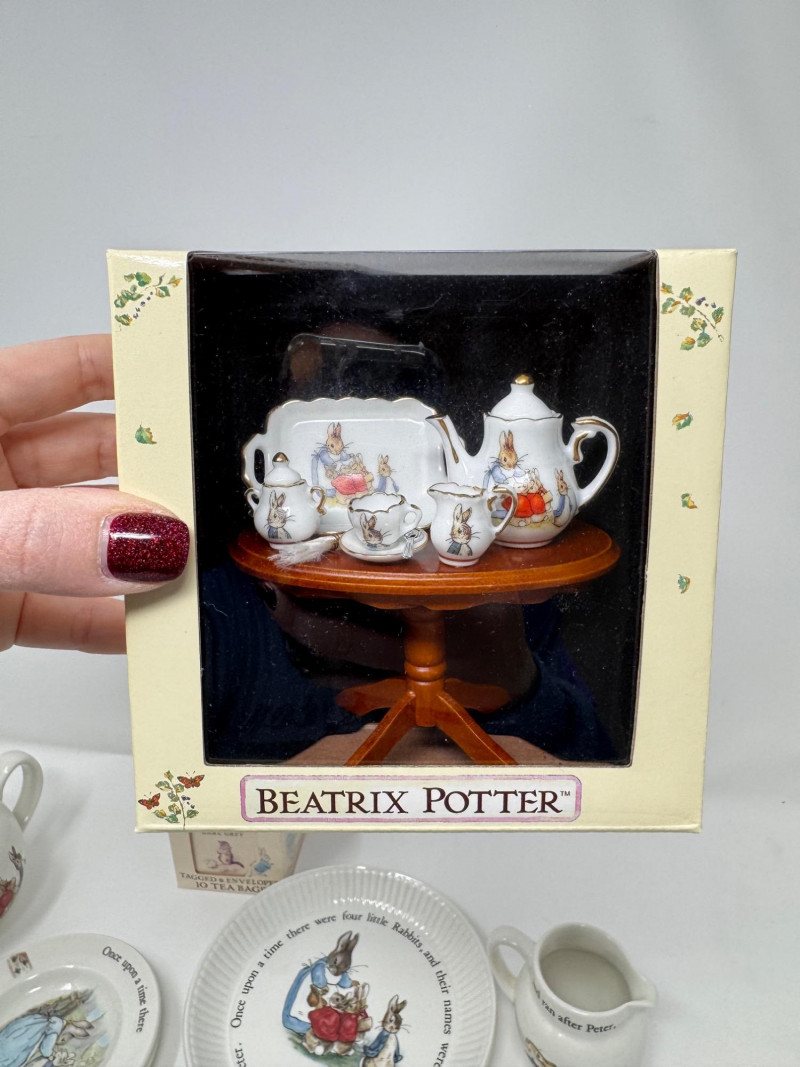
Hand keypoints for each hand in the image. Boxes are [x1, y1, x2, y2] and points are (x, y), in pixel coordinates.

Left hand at [0, 335, 188, 653]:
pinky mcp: (2, 611)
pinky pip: (77, 613)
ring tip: (205, 570)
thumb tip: (147, 542)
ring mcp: (3, 546)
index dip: (140, 366)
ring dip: (151, 562)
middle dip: (166, 477)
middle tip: (223, 495)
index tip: (213, 378)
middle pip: (102, 459)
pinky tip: (161, 630)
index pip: (70, 371)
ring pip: (98, 543)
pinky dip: (121, 624)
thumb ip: (40, 535)